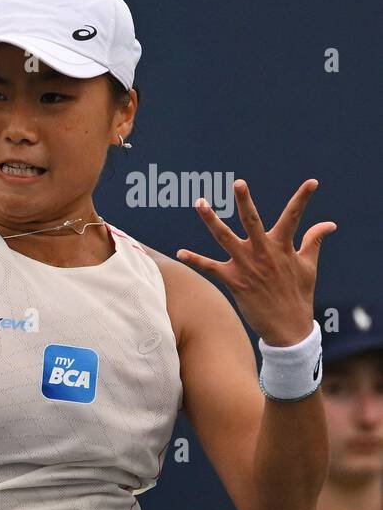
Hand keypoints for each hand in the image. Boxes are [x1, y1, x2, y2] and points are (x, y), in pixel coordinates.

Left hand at [175, 179, 334, 345]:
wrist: (288, 327)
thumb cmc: (299, 294)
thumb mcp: (309, 266)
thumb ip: (313, 241)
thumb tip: (330, 223)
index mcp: (283, 247)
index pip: (295, 217)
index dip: (303, 199)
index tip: (312, 182)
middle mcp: (263, 253)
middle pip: (253, 221)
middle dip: (245, 201)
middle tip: (238, 182)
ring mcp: (247, 266)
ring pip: (225, 237)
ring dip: (211, 220)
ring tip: (200, 203)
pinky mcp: (234, 281)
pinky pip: (210, 268)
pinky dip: (195, 260)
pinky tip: (179, 253)